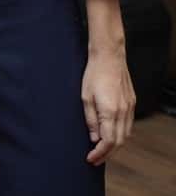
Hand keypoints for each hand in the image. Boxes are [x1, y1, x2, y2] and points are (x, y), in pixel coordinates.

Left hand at [82, 44, 134, 164]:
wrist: (109, 57)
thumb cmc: (93, 74)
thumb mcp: (85, 97)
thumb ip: (90, 119)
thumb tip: (94, 138)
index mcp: (111, 112)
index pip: (108, 142)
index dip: (100, 153)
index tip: (90, 159)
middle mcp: (123, 113)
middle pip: (119, 142)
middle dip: (107, 154)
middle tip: (95, 160)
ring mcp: (129, 108)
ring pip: (126, 135)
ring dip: (115, 146)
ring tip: (102, 152)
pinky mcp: (132, 103)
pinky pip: (128, 125)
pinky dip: (121, 135)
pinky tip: (112, 136)